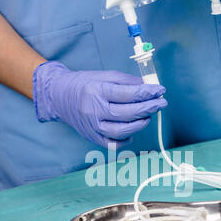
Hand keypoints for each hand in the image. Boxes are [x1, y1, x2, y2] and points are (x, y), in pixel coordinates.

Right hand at [33, 61, 166, 147]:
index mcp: (96, 91)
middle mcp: (93, 110)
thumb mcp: (104, 75)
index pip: (127, 94)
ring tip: (148, 116)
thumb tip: (148, 87)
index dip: (147, 93)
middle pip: (127, 114)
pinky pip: (113, 144)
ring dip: (140, 124)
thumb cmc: (84, 84)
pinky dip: (126, 138)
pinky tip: (132, 130)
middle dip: (148, 109)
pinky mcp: (92, 137)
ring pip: (122, 131)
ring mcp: (92, 127)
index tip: (160, 90)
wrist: (60, 97)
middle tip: (161, 103)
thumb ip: (126, 81)